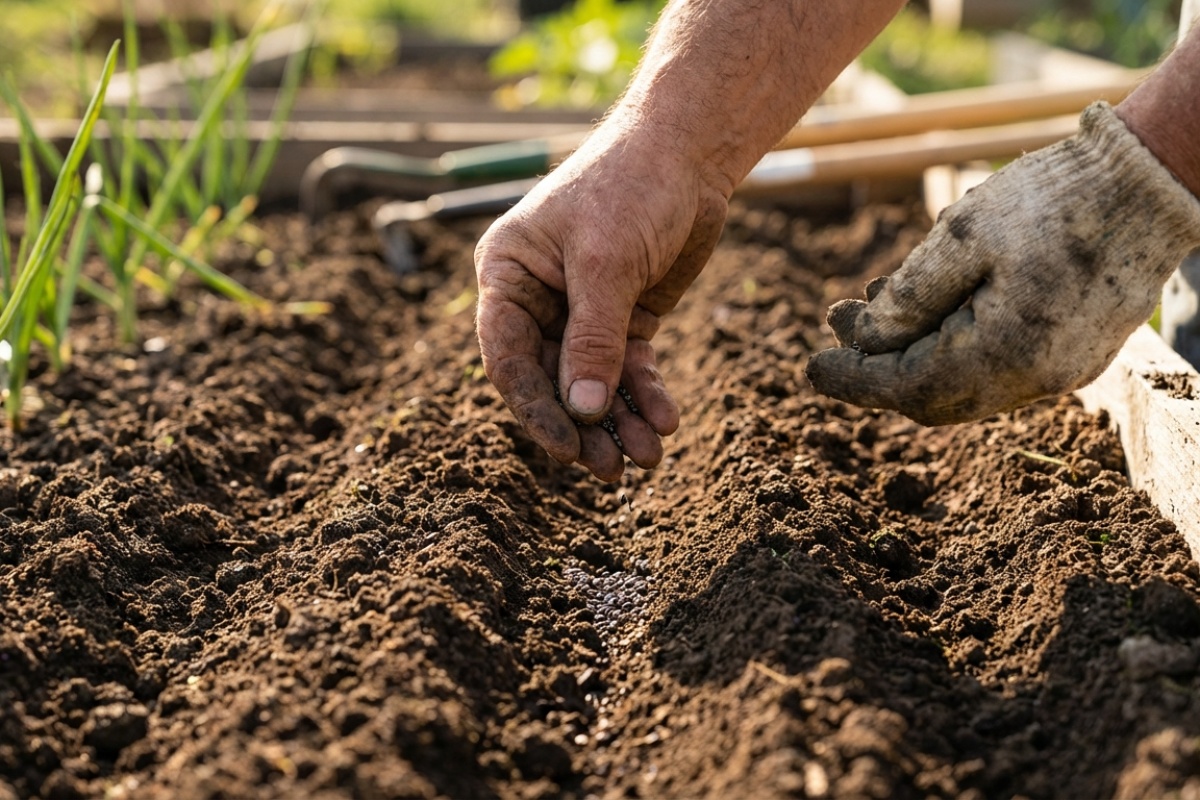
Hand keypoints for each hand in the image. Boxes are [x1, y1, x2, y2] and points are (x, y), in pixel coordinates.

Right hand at [475, 127, 728, 480]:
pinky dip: (646, 395)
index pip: (509, 356)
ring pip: (593, 382)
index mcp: (508, 275)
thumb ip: (592, 338)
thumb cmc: (630, 186)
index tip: (566, 447)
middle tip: (610, 469)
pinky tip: (664, 420)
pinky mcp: (625, 317)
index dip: (536, 407)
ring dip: (619, 421)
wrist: (688, 153)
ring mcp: (582, 311)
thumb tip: (582, 410)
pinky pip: (629, 367)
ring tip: (648, 457)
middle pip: (552, 379)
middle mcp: (538, 298)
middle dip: (584, 425)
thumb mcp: (605, 263)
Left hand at [806, 102, 1199, 424]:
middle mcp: (1037, 378)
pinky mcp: (1075, 350)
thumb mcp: (962, 234)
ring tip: (873, 301)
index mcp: (1008, 355)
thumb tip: (864, 338)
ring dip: (912, 348)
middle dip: (878, 363)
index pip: (910, 390)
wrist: (1155, 178)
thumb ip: (906, 296)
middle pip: (936, 396)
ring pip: (965, 382)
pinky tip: (929, 299)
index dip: (855, 380)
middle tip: (837, 317)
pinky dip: (952, 341)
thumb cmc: (1059, 197)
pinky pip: (997, 364)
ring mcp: (1063, 369)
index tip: (810, 365)